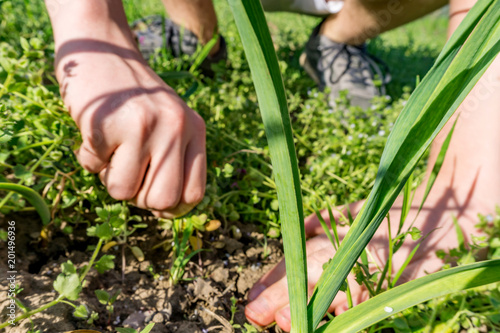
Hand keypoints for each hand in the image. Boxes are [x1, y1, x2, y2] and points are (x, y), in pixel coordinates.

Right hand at [56, 40, 205, 217]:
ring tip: (112, 148)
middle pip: (162, 201)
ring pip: (123, 191)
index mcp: (195, 130)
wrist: (102, 50)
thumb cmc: (136, 98)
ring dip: (110, 177)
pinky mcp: (106, 123)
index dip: (171, 207)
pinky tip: (95, 131)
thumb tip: (167, 211)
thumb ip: (175, 160)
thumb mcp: (170, 122)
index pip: (194, 194)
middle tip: (129, 173)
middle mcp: (175, 127)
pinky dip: (88, 157)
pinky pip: (92, 168)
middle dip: (139, 199)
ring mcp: (142, 125)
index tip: (154, 201)